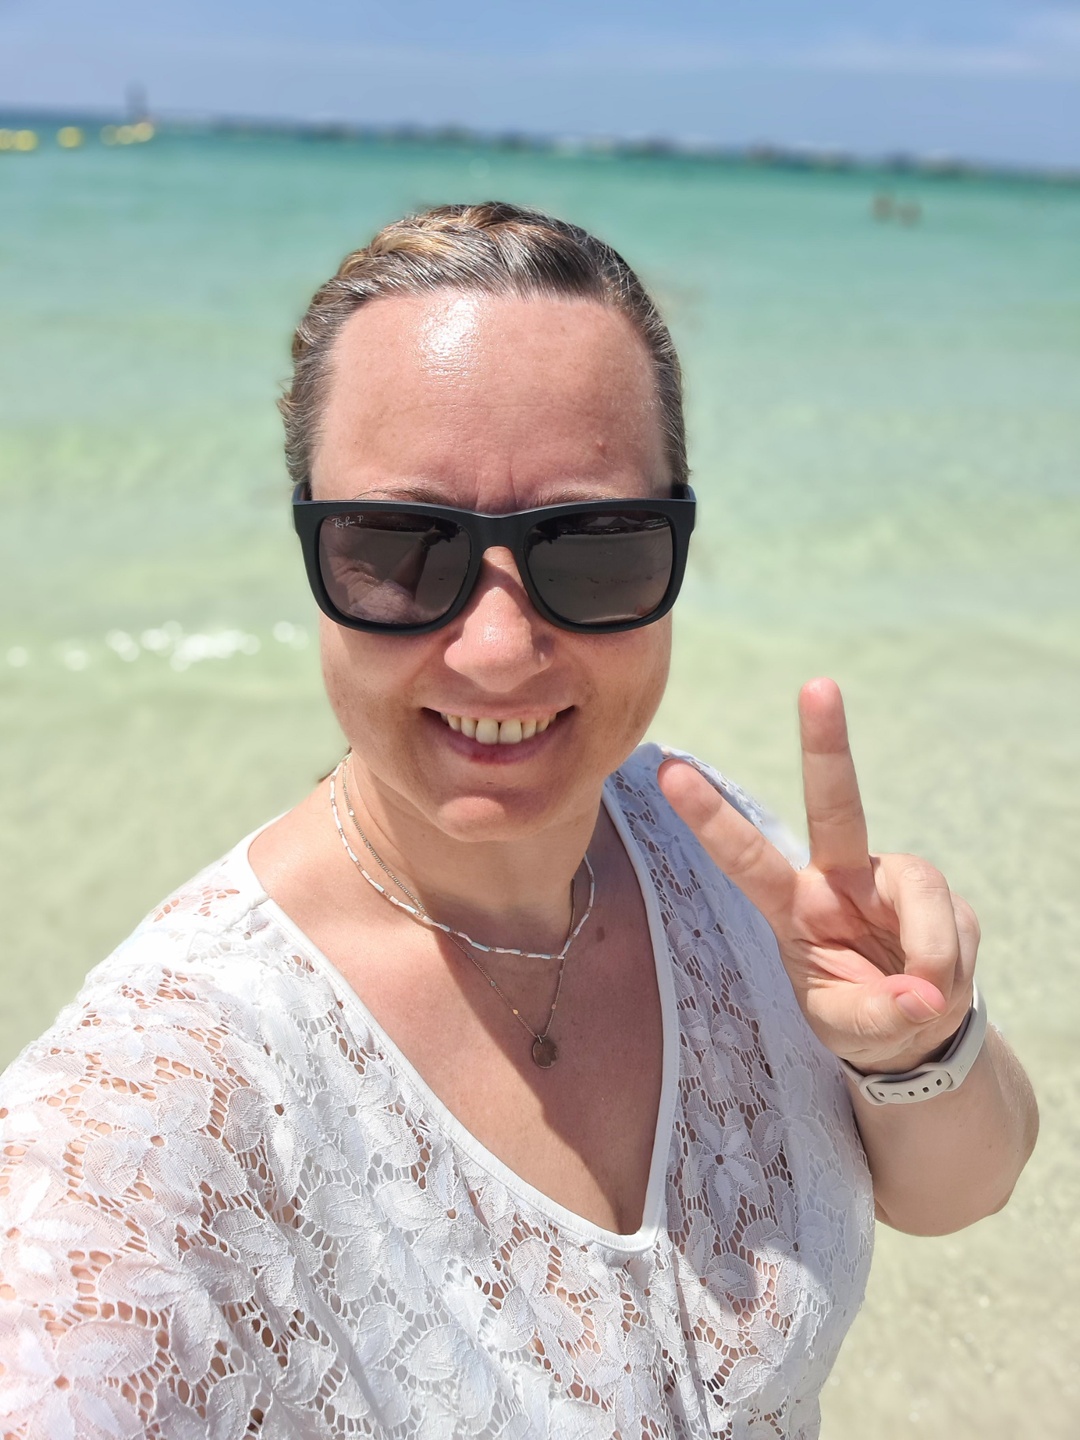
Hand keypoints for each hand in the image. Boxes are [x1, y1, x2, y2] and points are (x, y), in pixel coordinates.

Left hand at [658, 678, 977, 1074]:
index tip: (669, 772)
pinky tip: (940, 987)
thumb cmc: (859, 1019)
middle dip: (826, 744)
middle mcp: (839, 877)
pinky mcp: (939, 895)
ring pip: (918, 886)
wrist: (913, 1032)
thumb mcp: (849, 1031)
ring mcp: (891, 880)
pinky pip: (953, 921)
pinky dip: (950, 965)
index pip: (744, 858)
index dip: (710, 818)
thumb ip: (875, 1018)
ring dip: (929, 947)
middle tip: (816, 686)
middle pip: (833, 804)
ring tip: (926, 997)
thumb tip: (919, 997)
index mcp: (792, 905)